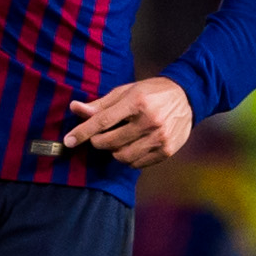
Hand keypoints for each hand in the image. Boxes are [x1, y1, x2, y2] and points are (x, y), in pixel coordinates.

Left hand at [60, 77, 193, 165]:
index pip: (102, 121)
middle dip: (98, 141)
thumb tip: (74, 108)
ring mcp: (160, 137)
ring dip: (113, 151)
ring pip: (122, 156)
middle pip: (110, 142)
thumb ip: (100, 104)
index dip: (82, 132)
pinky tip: (132, 146)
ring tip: (118, 140)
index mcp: (137, 102)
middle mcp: (150, 120)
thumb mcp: (125, 91)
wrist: (187, 97)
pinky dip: (128, 158)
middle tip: (100, 135)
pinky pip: (137, 164)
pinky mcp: (167, 150)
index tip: (68, 141)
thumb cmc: (150, 92)